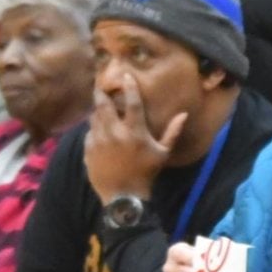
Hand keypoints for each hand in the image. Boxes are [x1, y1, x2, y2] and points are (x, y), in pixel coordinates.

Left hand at [85, 71, 186, 206]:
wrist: (123, 196)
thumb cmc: (146, 173)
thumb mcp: (162, 153)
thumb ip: (172, 132)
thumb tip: (184, 114)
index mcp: (134, 131)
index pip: (131, 102)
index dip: (129, 86)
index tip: (125, 75)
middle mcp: (114, 132)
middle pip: (104, 104)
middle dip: (101, 92)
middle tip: (101, 86)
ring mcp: (99, 140)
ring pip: (94, 117)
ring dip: (97, 110)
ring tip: (99, 106)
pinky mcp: (88, 149)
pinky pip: (89, 132)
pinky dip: (93, 129)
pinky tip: (98, 129)